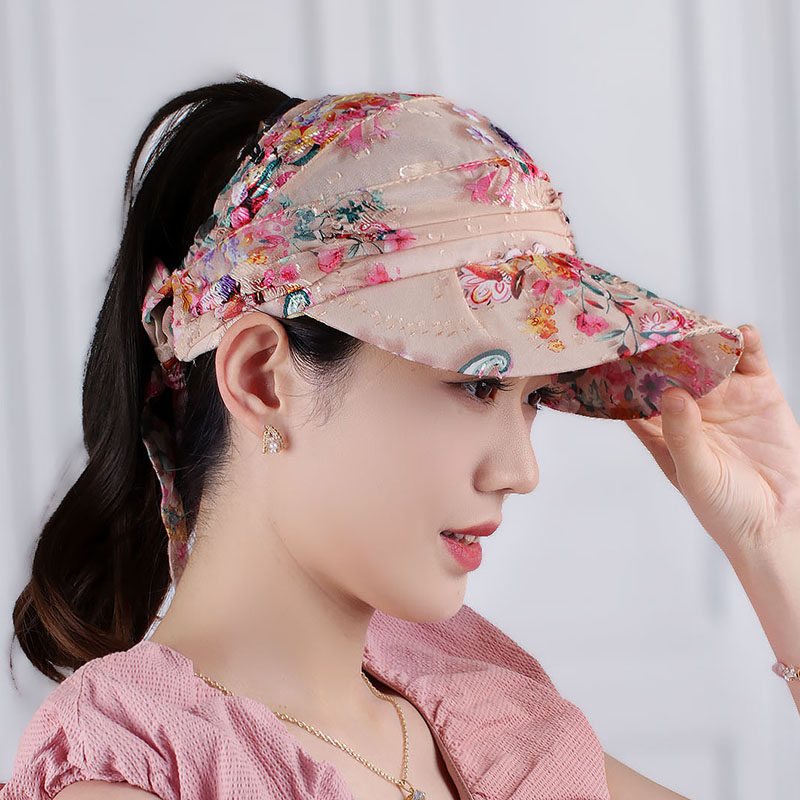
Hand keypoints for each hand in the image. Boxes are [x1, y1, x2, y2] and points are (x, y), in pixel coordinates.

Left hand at [624, 324, 799, 559]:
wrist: (778, 523)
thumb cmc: (724, 508)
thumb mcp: (695, 473)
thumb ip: (682, 434)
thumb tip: (672, 392)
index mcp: (660, 428)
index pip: (633, 393)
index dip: (622, 372)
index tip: (611, 348)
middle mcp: (689, 408)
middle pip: (670, 367)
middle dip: (662, 346)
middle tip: (653, 319)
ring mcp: (724, 398)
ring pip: (709, 357)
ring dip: (703, 338)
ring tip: (696, 319)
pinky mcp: (759, 393)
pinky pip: (750, 361)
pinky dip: (746, 343)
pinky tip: (740, 333)